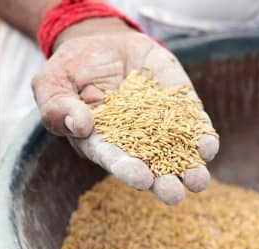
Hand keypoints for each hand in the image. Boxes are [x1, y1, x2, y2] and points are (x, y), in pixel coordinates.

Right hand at [32, 18, 218, 204]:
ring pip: (176, 148)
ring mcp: (156, 119)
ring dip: (188, 166)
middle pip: (149, 164)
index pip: (112, 158)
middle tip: (174, 194)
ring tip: (198, 180)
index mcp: (99, 140)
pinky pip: (189, 117)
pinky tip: (207, 146)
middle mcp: (130, 137)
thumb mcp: (51, 83)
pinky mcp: (174, 98)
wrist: (97, 43)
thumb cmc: (69, 69)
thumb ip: (57, 107)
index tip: (141, 179)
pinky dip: (199, 132)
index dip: (126, 169)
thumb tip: (80, 125)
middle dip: (163, 181)